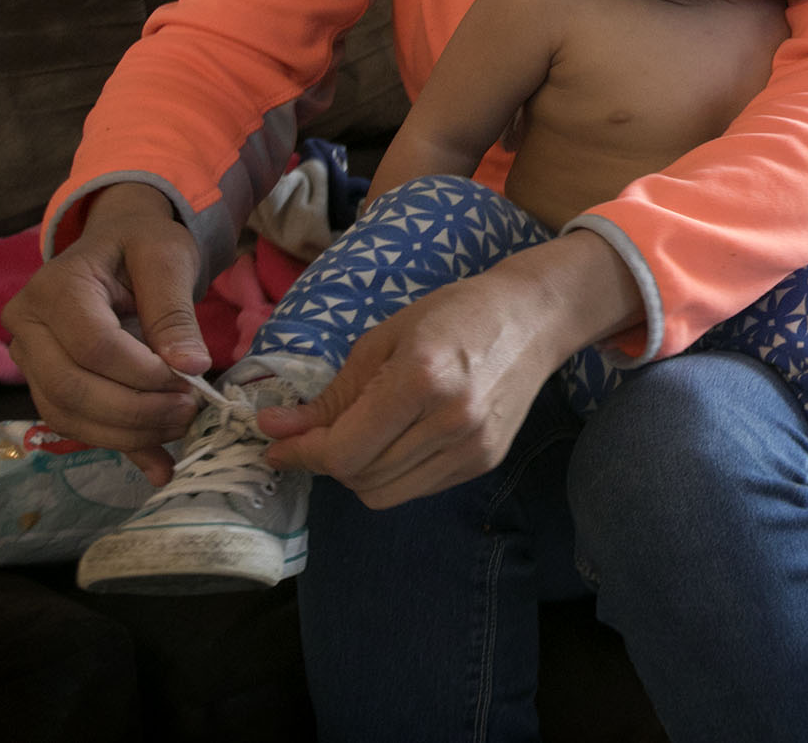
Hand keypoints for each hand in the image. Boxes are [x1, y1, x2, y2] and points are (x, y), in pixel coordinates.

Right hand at [1, 183, 204, 482]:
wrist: (122, 244)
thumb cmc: (144, 244)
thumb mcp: (167, 259)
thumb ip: (174, 312)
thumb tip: (189, 367)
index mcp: (56, 289)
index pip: (93, 346)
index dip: (142, 372)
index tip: (190, 379)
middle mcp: (29, 328)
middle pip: (71, 388)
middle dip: (135, 410)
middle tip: (190, 410)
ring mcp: (33, 361)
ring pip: (68, 415)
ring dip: (128, 433)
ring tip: (182, 426)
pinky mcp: (50, 384)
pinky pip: (77, 424)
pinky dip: (122, 445)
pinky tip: (160, 464)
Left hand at [261, 231, 640, 506]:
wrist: (532, 318)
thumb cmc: (453, 313)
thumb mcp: (384, 339)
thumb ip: (333, 394)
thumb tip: (276, 429)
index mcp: (421, 380)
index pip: (343, 450)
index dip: (300, 455)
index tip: (275, 445)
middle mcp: (451, 422)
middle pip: (360, 478)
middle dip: (326, 461)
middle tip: (317, 434)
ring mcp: (473, 448)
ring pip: (384, 494)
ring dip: (356, 473)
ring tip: (359, 437)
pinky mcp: (485, 462)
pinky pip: (416, 489)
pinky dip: (391, 474)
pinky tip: (398, 440)